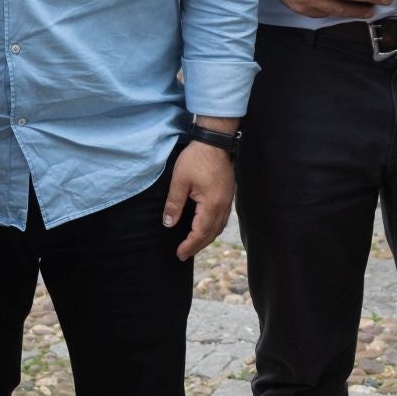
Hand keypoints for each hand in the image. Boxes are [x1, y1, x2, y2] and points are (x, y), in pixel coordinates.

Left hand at [163, 133, 236, 261]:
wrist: (215, 141)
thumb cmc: (196, 158)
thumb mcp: (180, 180)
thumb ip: (174, 204)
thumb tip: (169, 224)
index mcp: (211, 204)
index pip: (200, 232)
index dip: (189, 245)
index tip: (179, 253)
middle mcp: (223, 206)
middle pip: (211, 234)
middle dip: (197, 246)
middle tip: (184, 254)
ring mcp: (227, 200)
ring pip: (218, 227)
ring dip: (206, 238)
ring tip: (193, 245)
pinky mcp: (227, 195)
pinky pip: (222, 218)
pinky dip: (212, 228)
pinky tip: (205, 227)